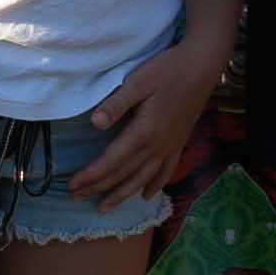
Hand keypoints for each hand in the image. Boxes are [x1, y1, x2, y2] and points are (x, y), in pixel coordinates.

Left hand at [72, 36, 232, 206]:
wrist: (202, 67)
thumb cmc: (167, 71)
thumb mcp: (138, 82)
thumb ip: (116, 104)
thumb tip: (94, 124)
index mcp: (144, 132)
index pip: (112, 161)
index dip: (91, 175)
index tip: (72, 185)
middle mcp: (157, 146)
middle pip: (124, 174)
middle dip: (99, 188)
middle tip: (77, 198)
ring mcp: (170, 146)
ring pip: (143, 178)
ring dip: (123, 194)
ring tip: (105, 207)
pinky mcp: (179, 142)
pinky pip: (166, 171)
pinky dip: (155, 185)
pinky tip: (146, 195)